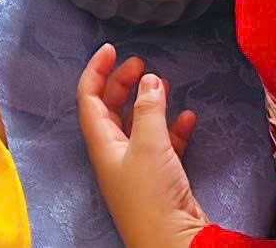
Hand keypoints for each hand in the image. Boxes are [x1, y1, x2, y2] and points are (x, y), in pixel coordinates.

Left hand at [77, 45, 209, 246]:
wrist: (172, 242)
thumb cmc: (151, 195)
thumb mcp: (149, 145)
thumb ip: (149, 110)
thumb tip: (150, 79)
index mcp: (101, 144)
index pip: (88, 98)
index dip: (96, 70)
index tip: (111, 48)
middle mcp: (114, 154)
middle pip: (111, 109)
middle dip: (123, 83)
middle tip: (141, 63)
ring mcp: (137, 167)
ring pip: (138, 125)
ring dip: (149, 103)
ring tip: (164, 84)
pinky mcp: (160, 179)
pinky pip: (163, 145)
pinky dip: (173, 128)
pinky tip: (187, 118)